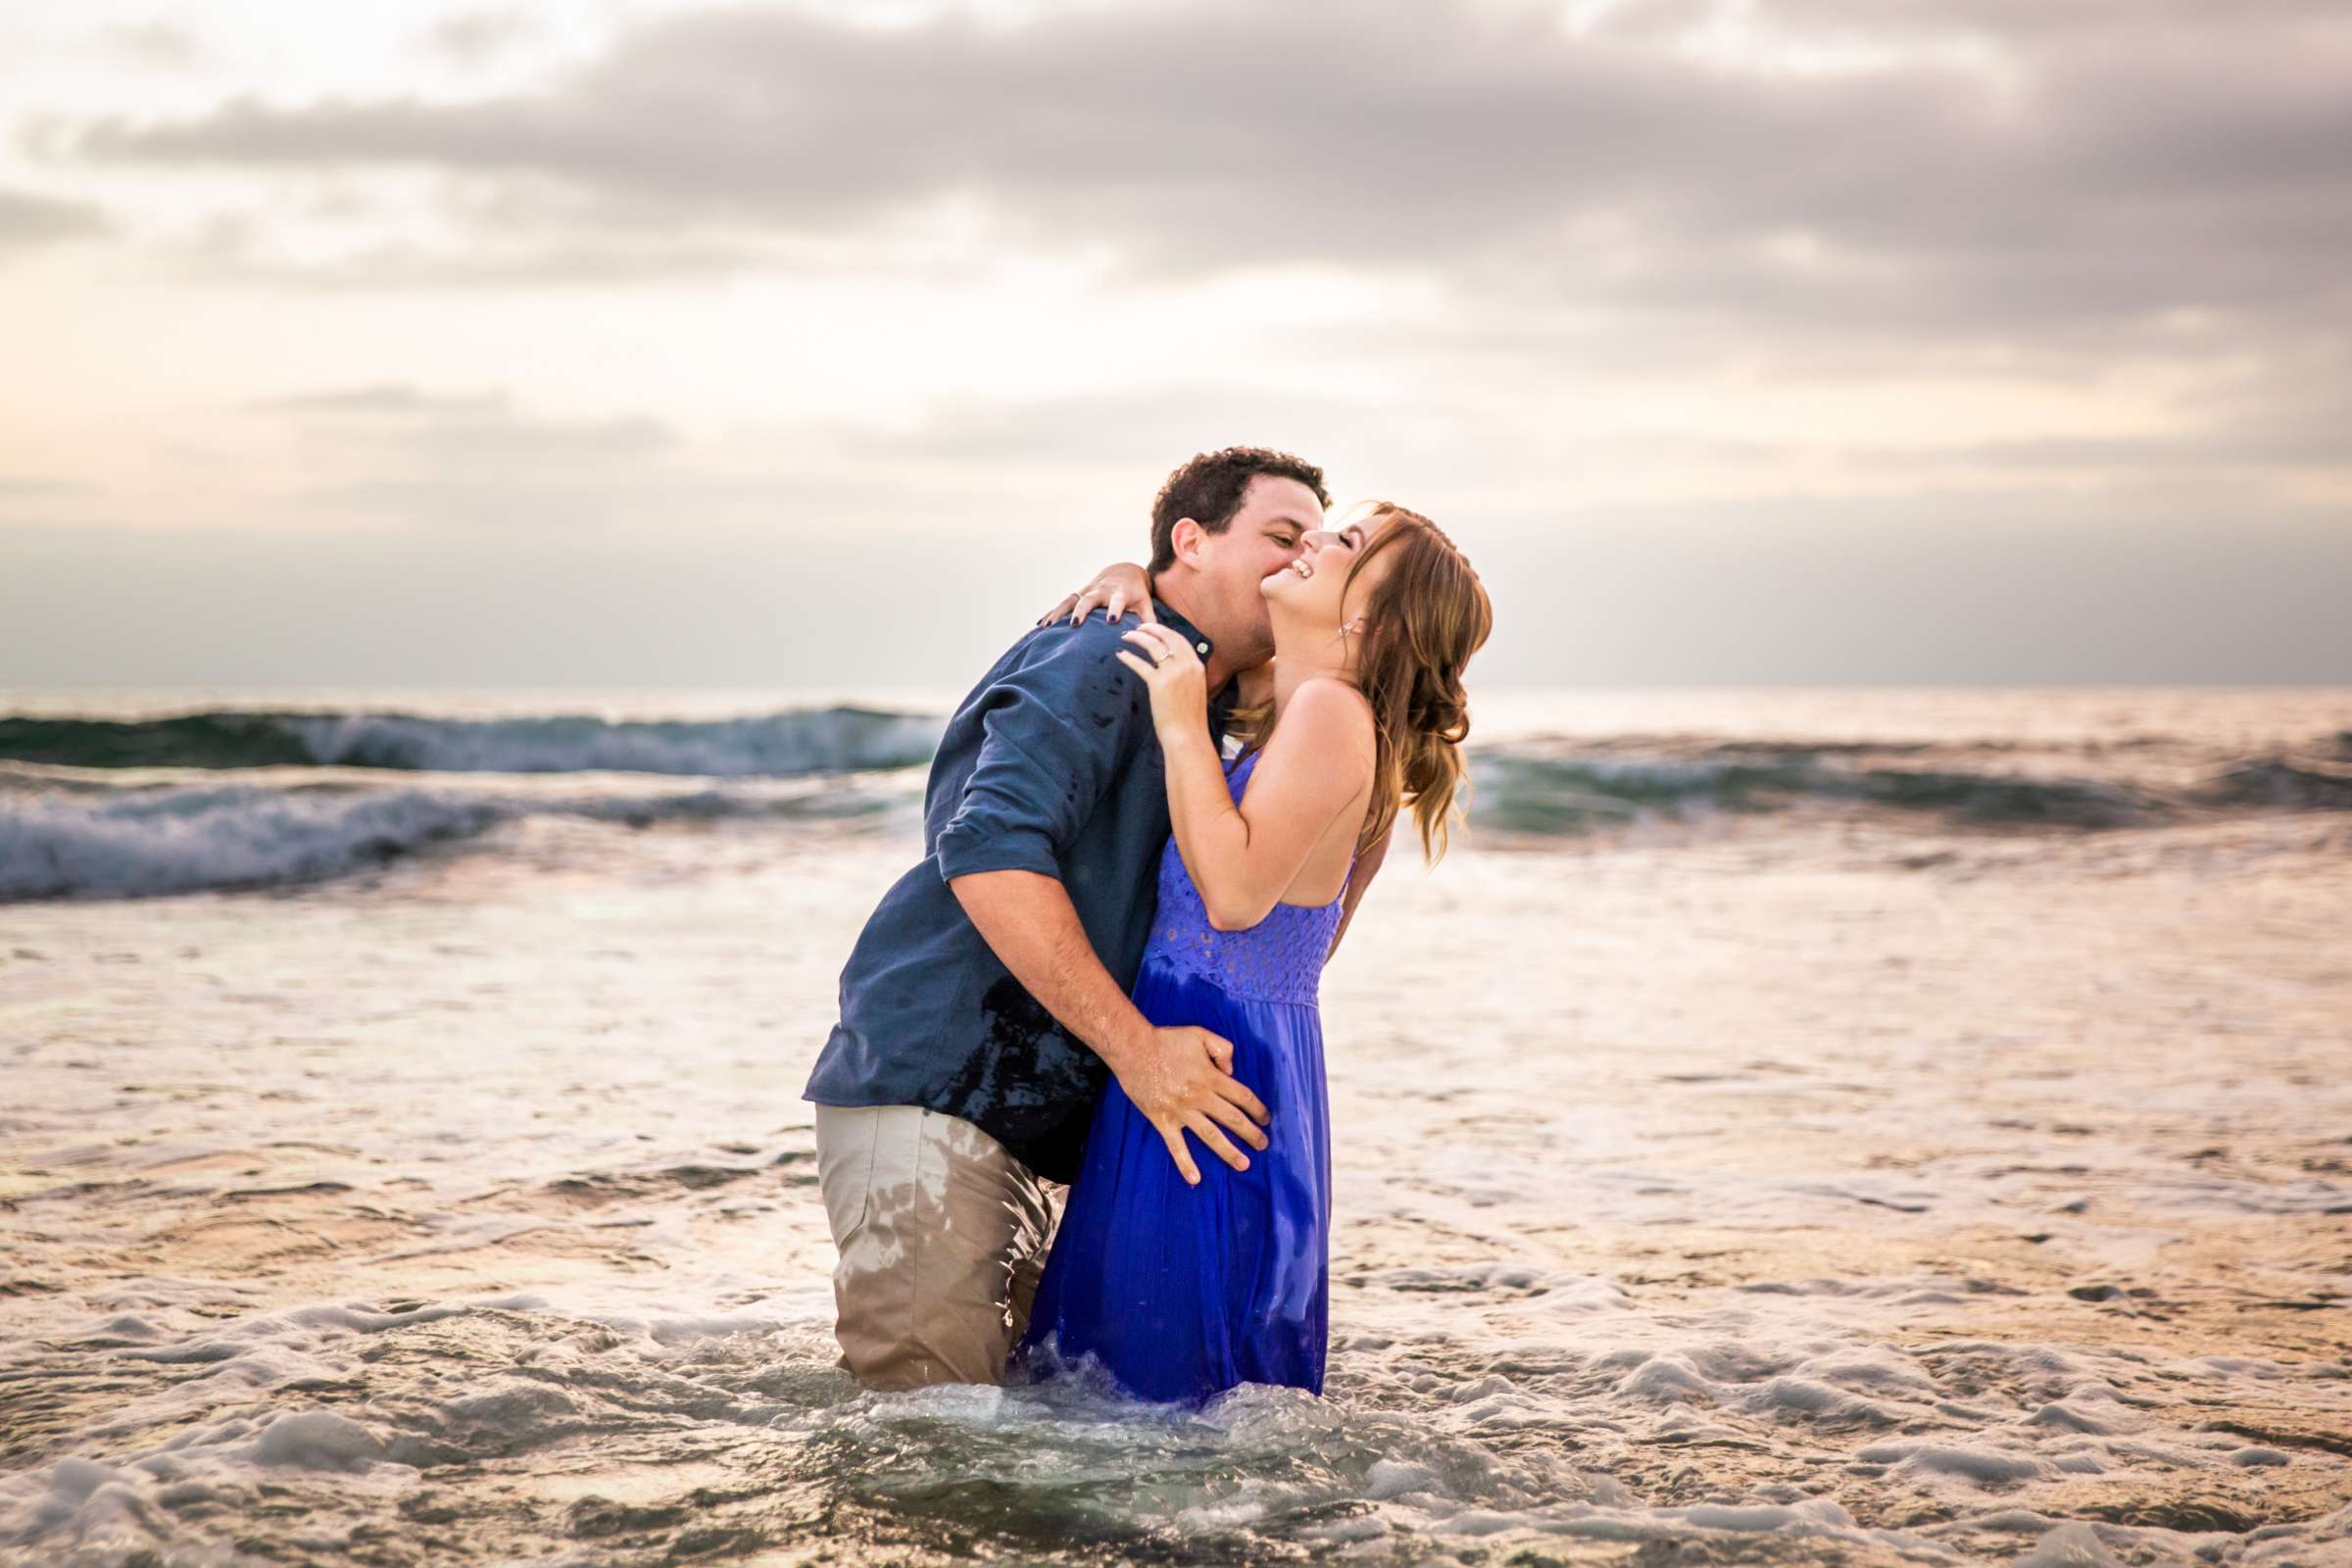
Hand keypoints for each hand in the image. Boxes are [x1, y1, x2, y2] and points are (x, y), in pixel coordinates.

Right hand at [1037, 561, 1155, 627]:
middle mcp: (1101, 590)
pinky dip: (1052, 612)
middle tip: (1075, 623)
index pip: (1117, 601)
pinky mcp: (1079, 593)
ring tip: (1047, 626)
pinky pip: (1063, 603)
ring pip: (1071, 600)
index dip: (1114, 609)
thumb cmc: (1137, 592)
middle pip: (1089, 599)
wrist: (1124, 571)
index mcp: (1120, 593)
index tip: (1111, 620)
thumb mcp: (1145, 603)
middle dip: (1081, 611)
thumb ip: (1150, 619)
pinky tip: (1040, 624)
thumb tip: (1157, 639)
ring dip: (1059, 612)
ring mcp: (1087, 591)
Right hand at [1111, 1024, 1269, 1184]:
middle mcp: (1200, 1097)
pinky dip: (1184, 1162)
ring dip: (1228, 1151)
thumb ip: (1223, 1049)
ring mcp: (1181, 1111)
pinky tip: (1194, 1178)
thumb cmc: (1167, 1040)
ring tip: (1243, 1164)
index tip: (1266, 1119)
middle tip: (1263, 1145)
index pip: (1242, 1096)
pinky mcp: (1163, 1120)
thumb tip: (1231, 1072)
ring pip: (1210, 1135)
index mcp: (1211, 1077)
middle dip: (1250, 1133)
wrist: (1133, 1049)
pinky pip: (1175, 1145)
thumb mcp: (1201, 1034)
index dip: (1257, 1109)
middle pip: (1232, 1119)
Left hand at [1113, 622, 1207, 737]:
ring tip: (1127, 636)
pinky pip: (1140, 664)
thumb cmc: (1190, 718)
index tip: (1154, 630)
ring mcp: (1173, 673)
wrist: (1188, 735)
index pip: (1180, 640)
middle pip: (1167, 636)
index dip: (1165, 632)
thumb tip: (1174, 667)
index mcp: (1197, 666)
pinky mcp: (1158, 684)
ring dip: (1138, 637)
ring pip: (1153, 645)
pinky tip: (1121, 654)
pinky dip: (1129, 657)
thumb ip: (1187, 675)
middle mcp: (1187, 665)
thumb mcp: (1195, 690)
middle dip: (1151, 628)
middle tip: (1138, 628)